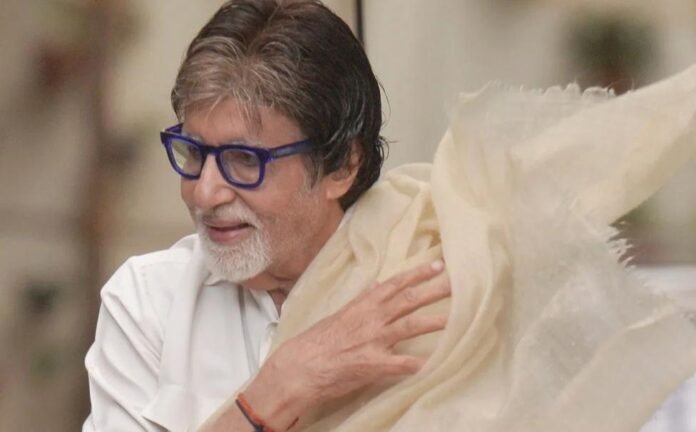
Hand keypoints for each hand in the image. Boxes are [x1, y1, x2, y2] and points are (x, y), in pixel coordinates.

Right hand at [246, 260, 449, 426]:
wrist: (300, 366)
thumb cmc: (319, 341)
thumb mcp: (341, 314)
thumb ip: (363, 300)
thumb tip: (379, 283)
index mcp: (364, 306)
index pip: (396, 284)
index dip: (418, 274)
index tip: (438, 265)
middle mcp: (372, 319)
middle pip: (409, 300)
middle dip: (434, 291)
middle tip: (459, 283)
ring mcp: (373, 341)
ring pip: (410, 326)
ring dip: (434, 321)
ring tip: (458, 317)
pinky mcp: (372, 365)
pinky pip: (400, 363)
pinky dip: (417, 364)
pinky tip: (435, 364)